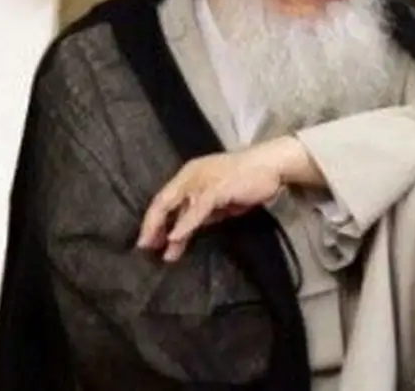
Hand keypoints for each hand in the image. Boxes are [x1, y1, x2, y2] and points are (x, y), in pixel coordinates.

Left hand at [136, 137, 316, 262]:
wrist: (271, 166)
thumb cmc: (247, 181)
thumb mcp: (218, 201)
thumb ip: (201, 213)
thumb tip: (184, 232)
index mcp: (190, 175)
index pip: (165, 199)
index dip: (153, 220)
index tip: (148, 240)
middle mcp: (191, 175)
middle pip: (163, 201)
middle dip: (151, 225)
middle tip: (143, 247)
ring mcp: (202, 180)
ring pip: (175, 204)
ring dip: (164, 229)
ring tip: (158, 249)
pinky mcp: (216, 187)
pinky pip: (196, 209)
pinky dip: (185, 224)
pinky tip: (176, 238)